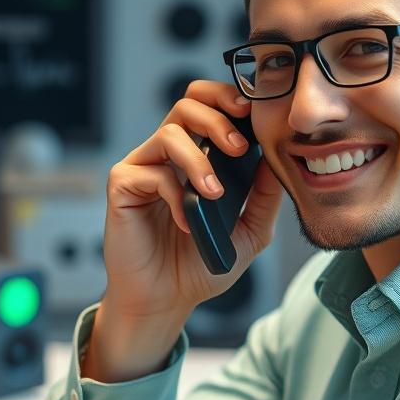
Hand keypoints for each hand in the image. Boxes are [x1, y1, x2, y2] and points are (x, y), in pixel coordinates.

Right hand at [84, 80, 281, 381]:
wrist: (166, 300)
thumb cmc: (200, 264)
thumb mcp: (249, 230)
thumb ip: (264, 196)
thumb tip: (277, 159)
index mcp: (197, 155)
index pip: (209, 105)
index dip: (228, 98)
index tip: (253, 114)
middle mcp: (169, 154)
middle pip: (187, 102)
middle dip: (217, 117)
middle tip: (238, 146)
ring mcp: (144, 167)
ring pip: (170, 133)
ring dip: (198, 160)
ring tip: (214, 193)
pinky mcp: (122, 185)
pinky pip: (151, 172)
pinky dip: (175, 194)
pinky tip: (185, 222)